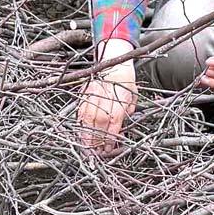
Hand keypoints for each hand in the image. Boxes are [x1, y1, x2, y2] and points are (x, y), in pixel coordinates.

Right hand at [77, 42, 137, 156]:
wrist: (114, 63)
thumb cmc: (126, 81)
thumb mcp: (133, 96)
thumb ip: (127, 113)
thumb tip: (120, 130)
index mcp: (118, 95)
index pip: (113, 120)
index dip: (110, 136)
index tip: (108, 148)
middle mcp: (104, 94)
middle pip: (98, 120)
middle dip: (97, 139)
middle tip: (96, 152)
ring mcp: (92, 93)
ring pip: (87, 117)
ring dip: (86, 134)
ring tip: (87, 147)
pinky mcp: (84, 94)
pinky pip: (80, 111)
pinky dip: (80, 124)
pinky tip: (81, 134)